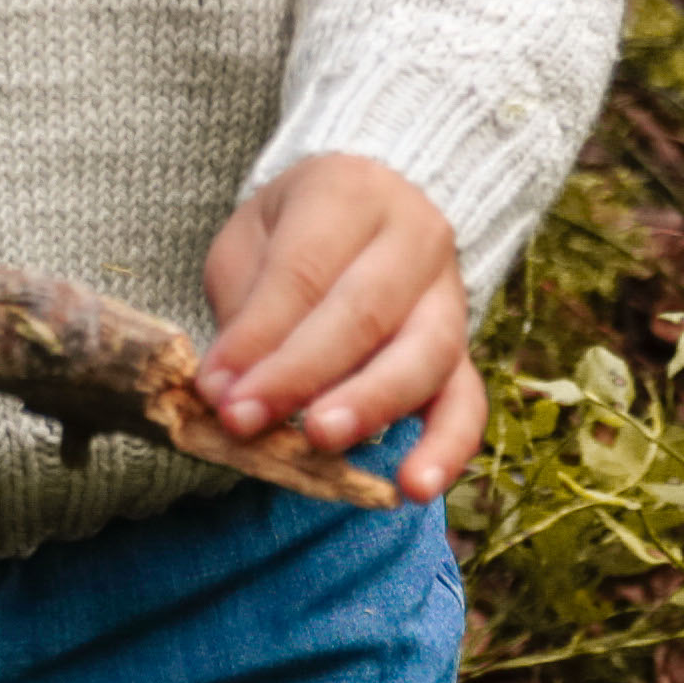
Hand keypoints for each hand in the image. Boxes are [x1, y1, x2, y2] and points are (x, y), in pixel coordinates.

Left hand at [196, 153, 482, 503]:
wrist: (376, 203)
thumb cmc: (297, 231)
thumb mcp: (253, 242)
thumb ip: (243, 310)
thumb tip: (224, 388)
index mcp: (349, 194)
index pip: (304, 269)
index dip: (259, 334)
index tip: (215, 388)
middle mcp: (414, 238)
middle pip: (365, 311)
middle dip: (301, 373)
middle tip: (247, 419)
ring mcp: (448, 297)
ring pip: (424, 354)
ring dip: (370, 405)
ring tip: (322, 443)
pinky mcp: (463, 351)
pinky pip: (468, 401)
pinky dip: (447, 448)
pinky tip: (414, 488)